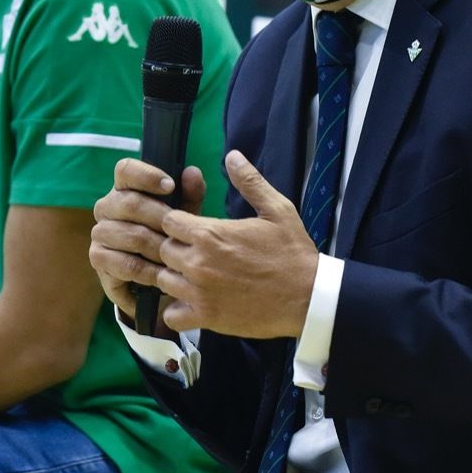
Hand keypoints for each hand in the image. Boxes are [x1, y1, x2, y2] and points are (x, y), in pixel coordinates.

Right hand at [89, 159, 205, 335]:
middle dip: (161, 219)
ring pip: (131, 235)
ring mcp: (99, 231)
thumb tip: (192, 172)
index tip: (171, 186)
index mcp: (124, 188)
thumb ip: (190, 193)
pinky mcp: (98, 257)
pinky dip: (148, 270)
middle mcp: (106, 206)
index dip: (146, 175)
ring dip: (158, 248)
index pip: (125, 170)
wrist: (158, 274)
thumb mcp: (184, 215)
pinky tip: (162, 274)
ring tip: (177, 256)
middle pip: (131, 204)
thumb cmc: (169, 235)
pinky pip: (125, 263)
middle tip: (180, 232)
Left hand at [154, 151, 318, 338]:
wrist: (308, 297)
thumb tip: (232, 155)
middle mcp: (198, 262)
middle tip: (195, 252)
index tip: (192, 228)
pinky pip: (172, 314)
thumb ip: (250, 181)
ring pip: (163, 280)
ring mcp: (199, 292)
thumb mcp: (277, 209)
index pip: (169, 221)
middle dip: (175, 248)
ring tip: (195, 275)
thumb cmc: (292, 252)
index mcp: (210, 234)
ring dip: (175, 276)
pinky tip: (193, 301)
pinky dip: (177, 309)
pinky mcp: (205, 317)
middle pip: (163, 249)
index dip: (178, 223)